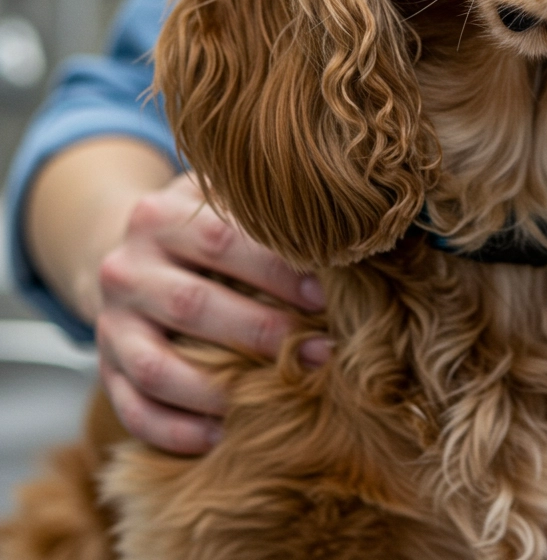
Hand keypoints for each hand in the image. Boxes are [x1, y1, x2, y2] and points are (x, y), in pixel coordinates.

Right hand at [96, 173, 329, 454]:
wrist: (128, 254)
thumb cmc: (206, 231)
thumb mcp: (223, 206)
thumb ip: (263, 218)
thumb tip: (342, 240)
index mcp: (158, 216)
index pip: (221, 240)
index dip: (276, 270)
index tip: (325, 295)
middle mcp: (125, 267)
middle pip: (192, 305)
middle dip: (262, 332)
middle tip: (319, 353)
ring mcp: (109, 323)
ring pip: (157, 366)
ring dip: (218, 390)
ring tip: (276, 400)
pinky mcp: (105, 368)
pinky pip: (132, 408)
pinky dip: (174, 429)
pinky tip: (220, 438)